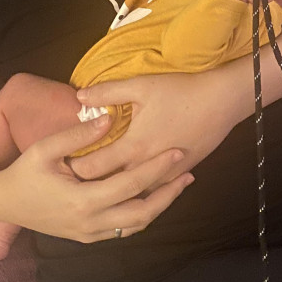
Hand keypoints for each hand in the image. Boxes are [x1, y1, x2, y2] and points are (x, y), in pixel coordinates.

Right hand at [0, 115, 193, 241]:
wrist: (2, 203)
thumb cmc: (22, 173)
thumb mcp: (44, 148)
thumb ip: (77, 134)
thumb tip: (109, 118)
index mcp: (83, 201)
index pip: (132, 184)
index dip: (158, 168)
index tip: (178, 152)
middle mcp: (91, 223)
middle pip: (143, 213)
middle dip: (169, 194)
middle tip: (189, 173)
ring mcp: (90, 234)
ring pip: (136, 226)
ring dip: (159, 206)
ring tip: (177, 184)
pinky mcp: (87, 237)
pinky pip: (123, 230)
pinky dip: (141, 215)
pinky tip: (152, 196)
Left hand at [70, 70, 246, 182]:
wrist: (222, 101)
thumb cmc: (182, 91)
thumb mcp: (141, 85)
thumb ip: (107, 92)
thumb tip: (80, 96)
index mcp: (132, 147)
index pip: (91, 168)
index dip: (72, 168)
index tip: (60, 163)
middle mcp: (146, 167)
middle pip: (108, 187)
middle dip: (88, 185)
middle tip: (69, 181)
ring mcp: (164, 175)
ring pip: (131, 196)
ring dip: (113, 193)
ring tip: (93, 189)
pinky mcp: (179, 175)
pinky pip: (152, 193)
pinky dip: (137, 193)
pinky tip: (126, 188)